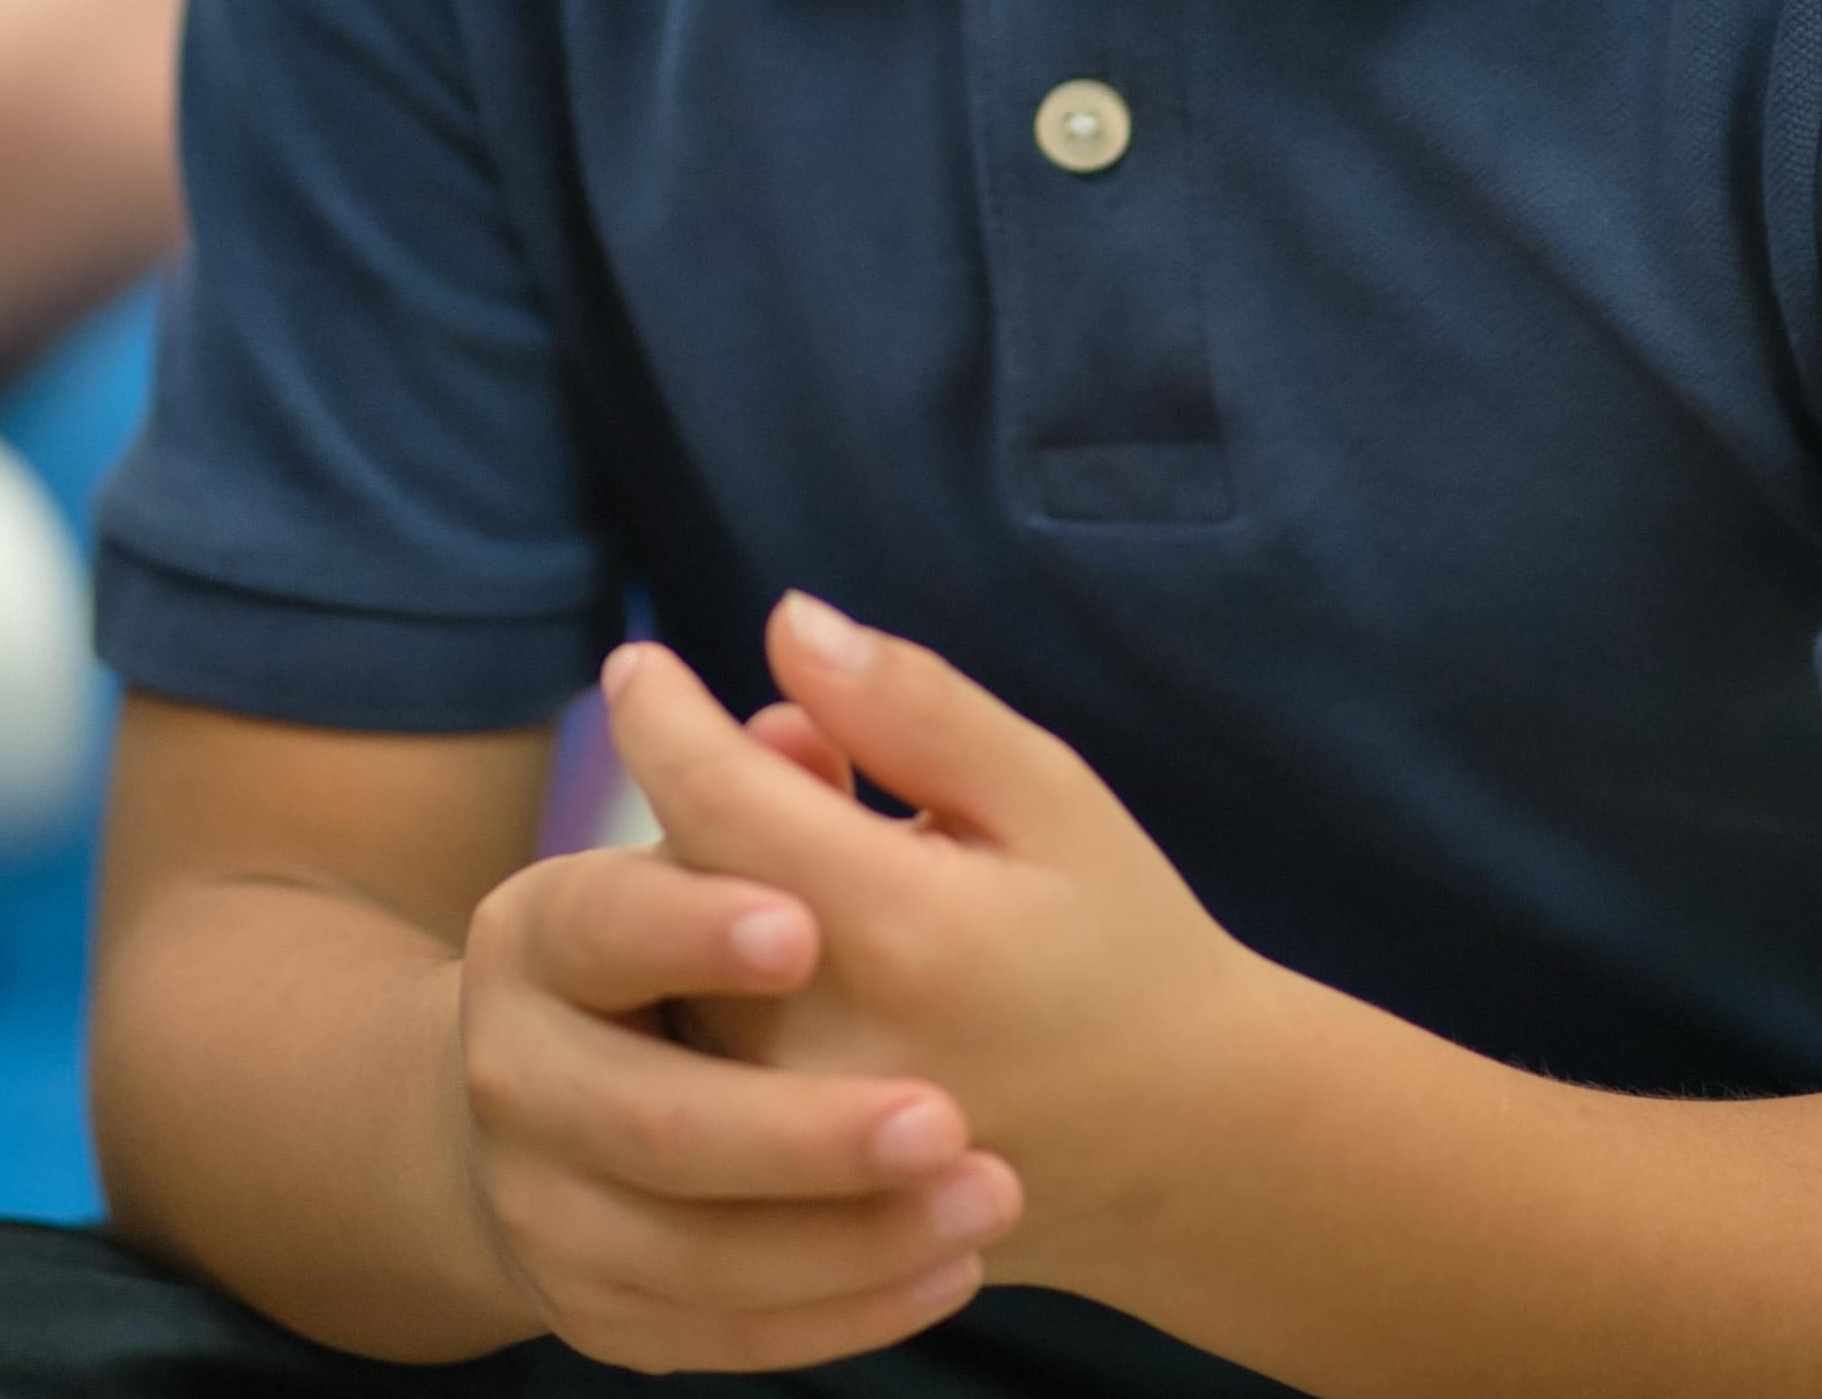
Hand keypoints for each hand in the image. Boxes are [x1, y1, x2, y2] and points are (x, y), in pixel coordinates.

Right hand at [445, 823, 1020, 1371]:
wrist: (564, 1104)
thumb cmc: (691, 945)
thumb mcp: (721, 848)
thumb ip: (775, 777)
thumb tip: (805, 666)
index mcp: (537, 933)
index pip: (599, 926)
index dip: (690, 926)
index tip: (803, 926)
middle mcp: (515, 1074)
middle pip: (647, 1119)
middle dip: (799, 1132)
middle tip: (942, 1119)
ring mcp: (545, 1207)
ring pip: (695, 1253)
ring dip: (850, 1237)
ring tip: (989, 1194)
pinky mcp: (599, 1313)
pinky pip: (724, 1336)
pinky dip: (843, 1312)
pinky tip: (950, 1265)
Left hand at [598, 598, 1253, 1299]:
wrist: (1183, 1146)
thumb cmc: (1119, 943)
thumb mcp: (1048, 796)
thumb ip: (914, 708)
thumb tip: (785, 621)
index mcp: (903, 929)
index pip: (713, 799)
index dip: (660, 716)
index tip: (638, 664)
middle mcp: (828, 1047)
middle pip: (680, 885)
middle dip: (709, 803)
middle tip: (803, 769)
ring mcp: (797, 1143)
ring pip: (672, 984)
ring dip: (708, 898)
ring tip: (831, 874)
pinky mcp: (785, 1199)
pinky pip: (696, 1066)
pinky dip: (718, 991)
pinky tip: (810, 968)